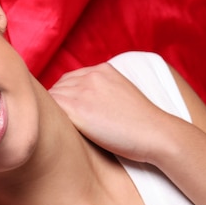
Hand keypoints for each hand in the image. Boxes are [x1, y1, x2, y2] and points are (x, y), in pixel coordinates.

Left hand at [48, 62, 176, 162]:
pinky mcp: (75, 107)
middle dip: (58, 105)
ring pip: (52, 97)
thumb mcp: (123, 96)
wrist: (155, 134)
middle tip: (60, 124)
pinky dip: (50, 118)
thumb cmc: (142, 125)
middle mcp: (91, 75)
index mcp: (103, 69)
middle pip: (58, 87)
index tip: (69, 114)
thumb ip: (103, 93)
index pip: (70, 79)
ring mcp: (82, 90)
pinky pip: (50, 107)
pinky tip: (57, 132)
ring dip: (54, 113)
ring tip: (60, 130)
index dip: (66, 97)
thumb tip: (85, 107)